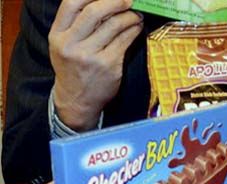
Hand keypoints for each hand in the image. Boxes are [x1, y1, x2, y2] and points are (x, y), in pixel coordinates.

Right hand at [49, 0, 142, 131]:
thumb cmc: (73, 67)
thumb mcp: (64, 44)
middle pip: (95, 12)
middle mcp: (72, 45)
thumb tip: (103, 2)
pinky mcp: (110, 66)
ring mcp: (91, 56)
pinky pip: (125, 41)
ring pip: (115, 25)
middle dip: (116, 2)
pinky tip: (137, 27)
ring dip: (130, 16)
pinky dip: (134, 30)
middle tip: (128, 0)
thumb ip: (76, 23)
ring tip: (136, 14)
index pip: (71, 3)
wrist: (77, 99)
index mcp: (58, 35)